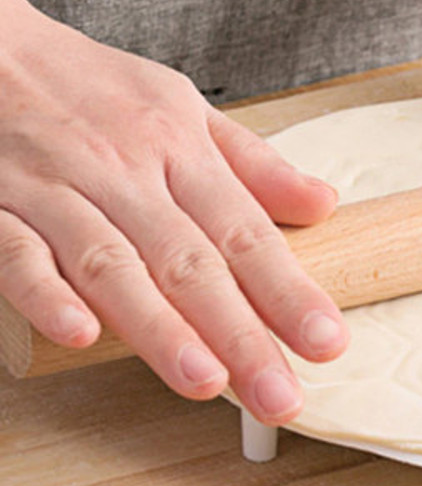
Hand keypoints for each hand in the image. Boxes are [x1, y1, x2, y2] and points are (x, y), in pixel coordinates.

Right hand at [0, 0, 347, 422]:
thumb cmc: (97, 88)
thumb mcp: (185, 107)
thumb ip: (253, 163)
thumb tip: (323, 204)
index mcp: (179, 148)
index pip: (245, 231)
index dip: (288, 291)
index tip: (327, 343)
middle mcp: (125, 171)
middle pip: (190, 262)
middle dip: (240, 334)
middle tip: (279, 397)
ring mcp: (56, 188)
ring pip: (112, 265)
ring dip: (158, 327)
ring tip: (205, 382)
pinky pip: (17, 252)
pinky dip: (47, 294)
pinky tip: (81, 337)